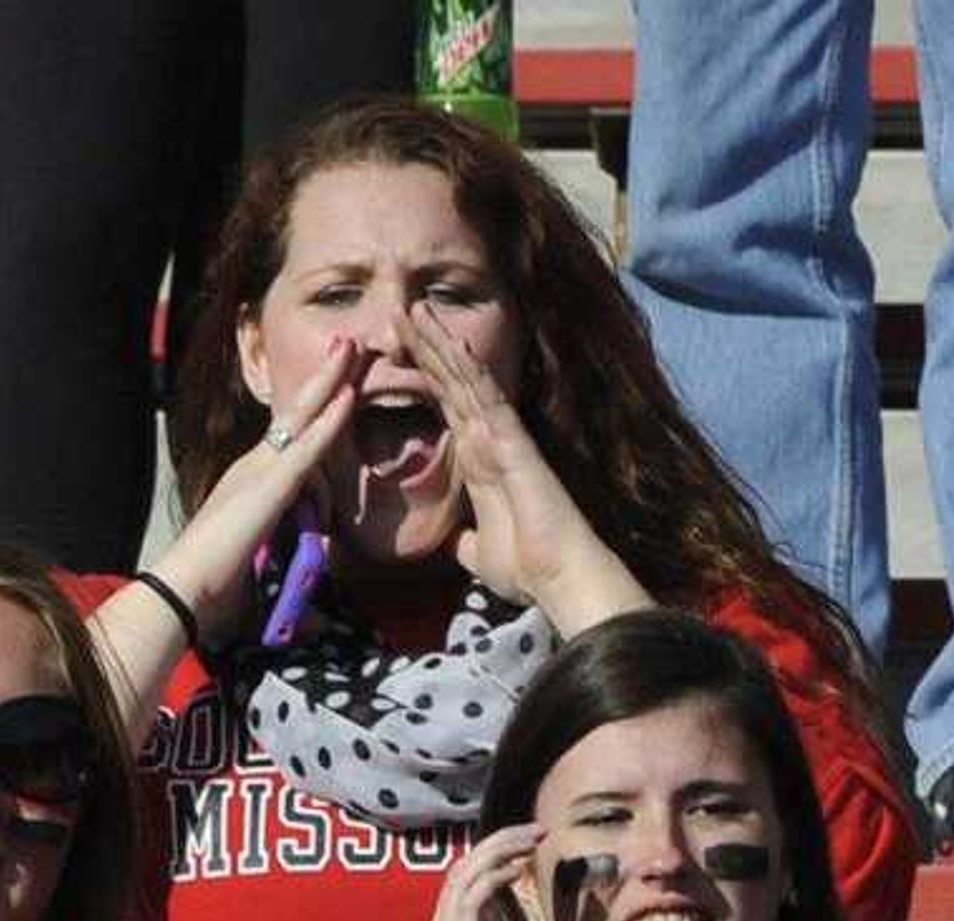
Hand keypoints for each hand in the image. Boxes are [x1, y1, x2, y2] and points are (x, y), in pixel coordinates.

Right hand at [140, 335, 375, 640]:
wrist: (182, 595)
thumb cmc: (211, 597)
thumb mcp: (262, 588)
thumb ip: (296, 597)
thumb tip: (323, 626)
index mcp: (248, 487)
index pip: (288, 442)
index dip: (312, 412)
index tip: (333, 386)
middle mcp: (252, 469)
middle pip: (295, 414)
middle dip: (323, 378)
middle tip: (346, 345)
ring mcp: (260, 473)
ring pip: (303, 419)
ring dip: (331, 382)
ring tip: (353, 349)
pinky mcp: (269, 487)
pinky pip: (307, 447)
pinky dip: (330, 420)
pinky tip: (349, 394)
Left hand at [405, 296, 634, 627]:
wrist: (555, 579)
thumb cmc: (527, 569)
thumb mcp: (478, 555)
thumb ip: (464, 542)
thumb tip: (453, 544)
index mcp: (478, 460)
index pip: (446, 406)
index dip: (423, 375)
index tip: (398, 347)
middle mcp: (489, 439)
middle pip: (451, 382)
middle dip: (425, 345)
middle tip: (399, 308)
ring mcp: (501, 436)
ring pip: (465, 379)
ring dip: (439, 344)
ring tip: (413, 309)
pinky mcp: (512, 441)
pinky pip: (486, 396)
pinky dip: (466, 368)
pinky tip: (447, 341)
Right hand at [421, 819, 544, 920]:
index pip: (463, 876)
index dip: (490, 854)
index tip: (522, 845)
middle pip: (464, 865)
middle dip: (499, 841)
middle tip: (533, 829)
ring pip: (466, 871)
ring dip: (501, 849)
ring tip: (532, 839)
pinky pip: (474, 893)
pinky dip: (496, 875)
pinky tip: (519, 868)